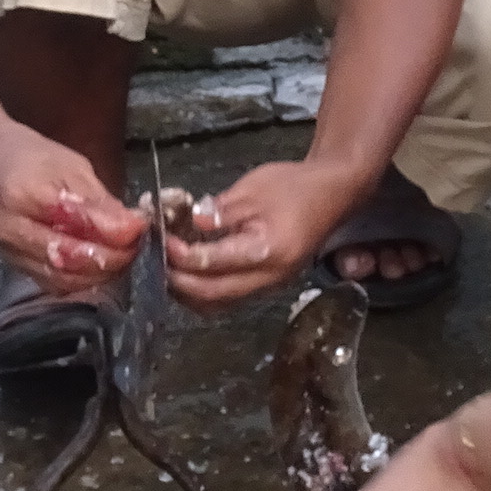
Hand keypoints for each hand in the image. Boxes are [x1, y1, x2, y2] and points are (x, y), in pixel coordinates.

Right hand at [0, 117, 144, 291]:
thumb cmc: (30, 156)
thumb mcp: (70, 165)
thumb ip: (99, 200)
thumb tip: (132, 227)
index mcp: (23, 193)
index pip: (74, 223)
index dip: (113, 232)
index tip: (140, 228)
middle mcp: (11, 230)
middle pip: (68, 259)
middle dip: (111, 257)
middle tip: (136, 244)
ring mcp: (9, 252)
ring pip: (63, 278)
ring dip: (100, 273)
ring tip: (123, 253)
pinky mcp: (13, 265)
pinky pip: (53, 283)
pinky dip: (82, 278)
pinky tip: (99, 263)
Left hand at [164, 156, 368, 306]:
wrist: (333, 194)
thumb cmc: (295, 187)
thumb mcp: (255, 188)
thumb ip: (221, 210)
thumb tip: (191, 221)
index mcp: (267, 251)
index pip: (213, 264)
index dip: (181, 255)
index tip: (162, 239)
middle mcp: (268, 278)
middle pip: (212, 295)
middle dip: (179, 281)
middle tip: (157, 259)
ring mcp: (268, 286)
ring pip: (218, 304)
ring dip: (189, 291)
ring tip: (168, 267)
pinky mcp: (266, 285)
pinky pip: (228, 298)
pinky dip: (204, 290)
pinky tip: (190, 271)